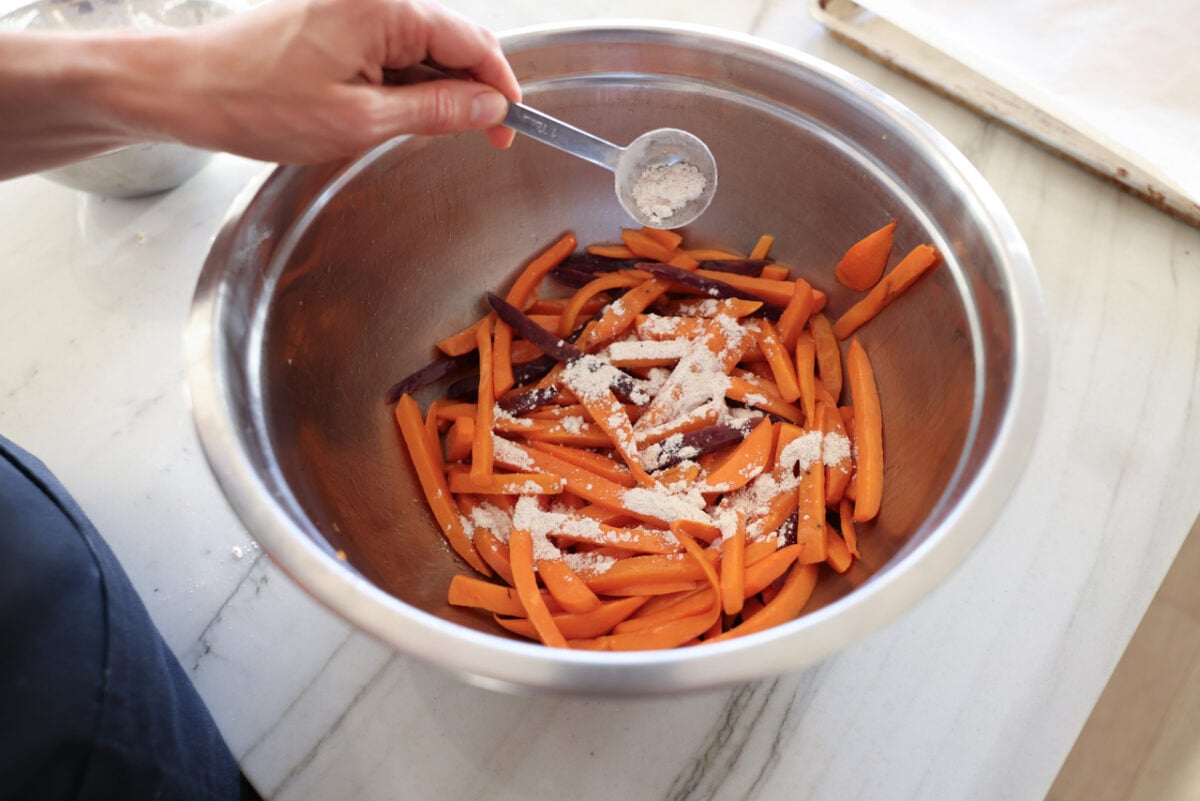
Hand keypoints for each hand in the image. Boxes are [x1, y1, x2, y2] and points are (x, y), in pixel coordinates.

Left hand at [0, 0, 519, 177]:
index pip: (470, 40)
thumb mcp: (361, 121)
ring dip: (439, 88)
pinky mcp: (336, 20)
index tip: (511, 125)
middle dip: (475, 87)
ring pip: (422, 46)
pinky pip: (391, 48)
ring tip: (434, 134)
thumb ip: (435, 111)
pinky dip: (407, 82)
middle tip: (487, 136)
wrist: (188, 90)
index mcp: (383, 8)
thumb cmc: (258, 102)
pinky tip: (401, 116)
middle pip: (451, 38)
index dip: (499, 85)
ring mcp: (352, 5)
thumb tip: (487, 107)